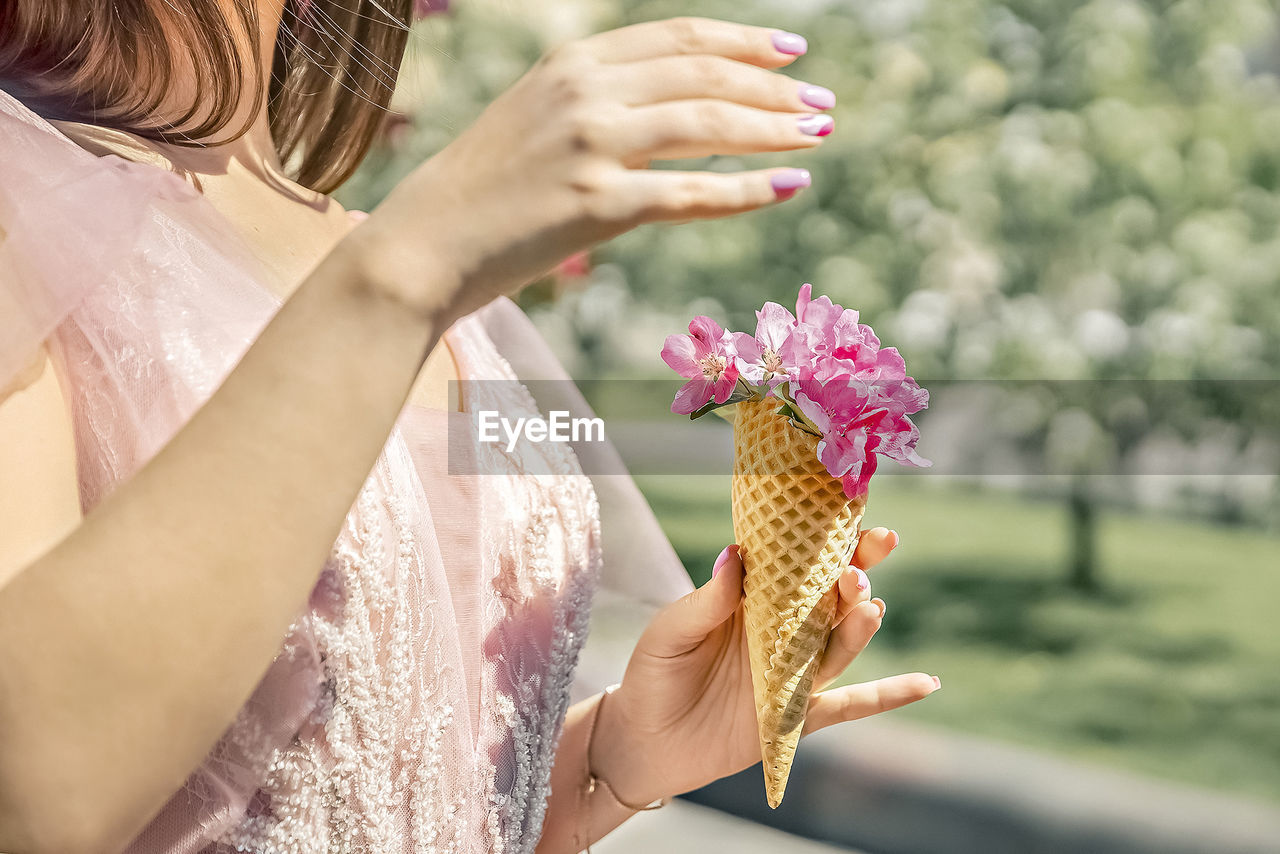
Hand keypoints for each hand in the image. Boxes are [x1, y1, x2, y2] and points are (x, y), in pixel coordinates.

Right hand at [355, 17, 834, 321]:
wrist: (424, 243)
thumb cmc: (480, 191)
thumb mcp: (536, 119)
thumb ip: (598, 102)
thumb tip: (672, 110)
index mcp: (572, 63)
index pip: (679, 37)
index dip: (744, 42)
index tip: (792, 52)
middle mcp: (585, 92)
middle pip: (705, 75)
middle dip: (775, 86)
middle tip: (822, 104)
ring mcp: (591, 146)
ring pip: (709, 125)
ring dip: (774, 128)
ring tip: (818, 137)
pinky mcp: (595, 206)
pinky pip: (692, 192)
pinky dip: (748, 189)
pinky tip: (788, 187)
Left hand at [593, 528, 939, 805]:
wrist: (642, 743)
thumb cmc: (652, 676)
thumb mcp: (670, 632)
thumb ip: (707, 600)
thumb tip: (736, 553)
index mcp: (752, 601)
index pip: (795, 564)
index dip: (825, 540)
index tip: (854, 514)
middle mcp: (780, 633)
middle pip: (828, 599)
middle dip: (853, 574)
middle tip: (868, 554)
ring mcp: (793, 674)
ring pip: (837, 645)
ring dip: (857, 625)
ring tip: (868, 605)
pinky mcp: (797, 717)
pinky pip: (850, 705)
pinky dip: (889, 696)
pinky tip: (927, 683)